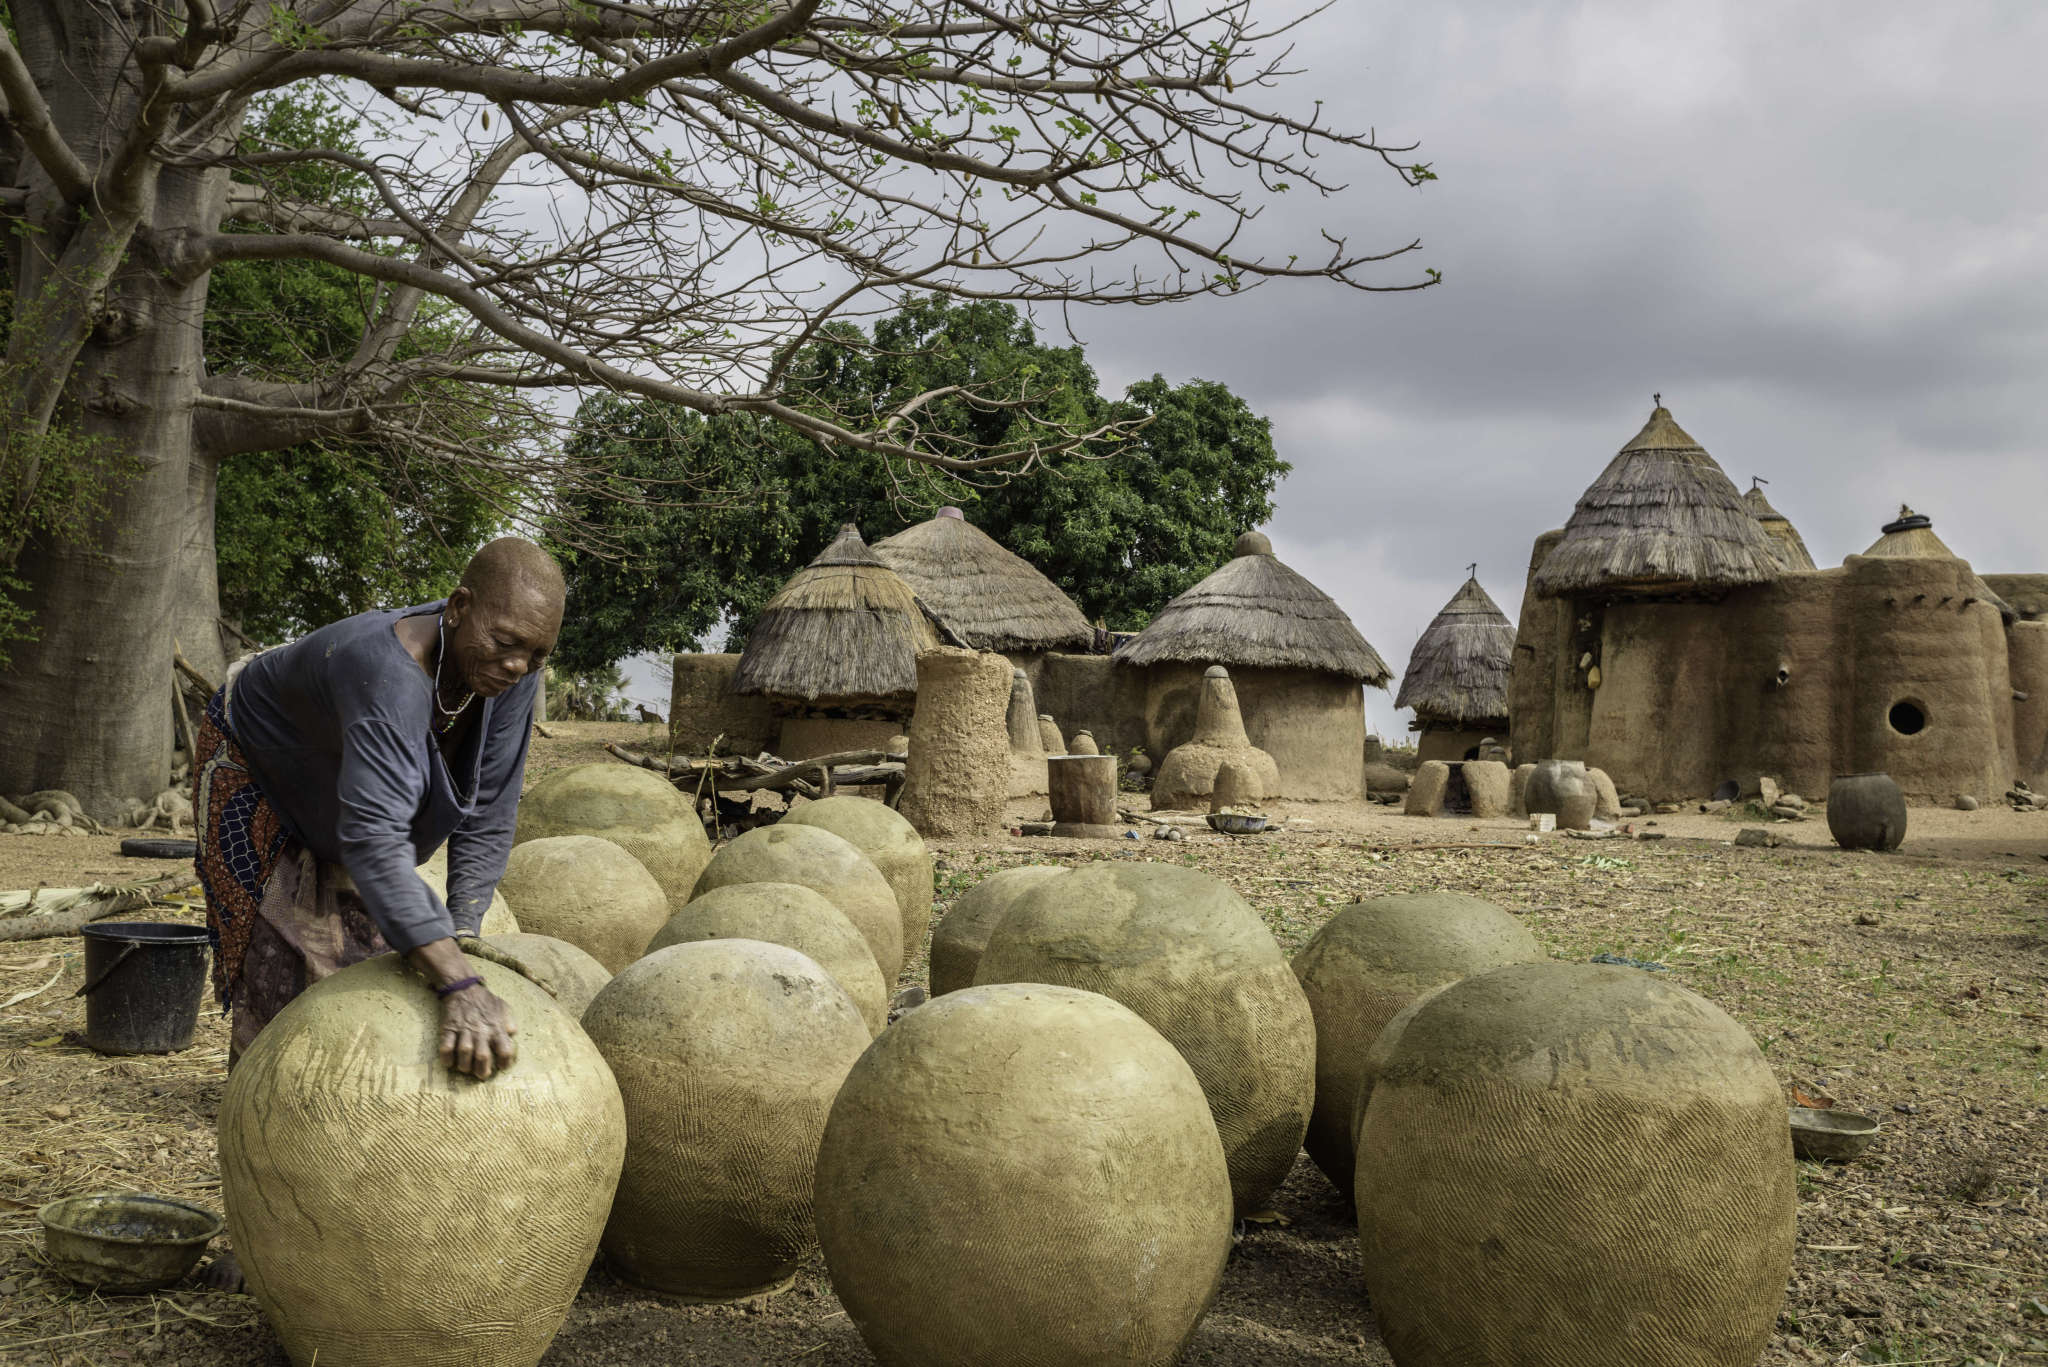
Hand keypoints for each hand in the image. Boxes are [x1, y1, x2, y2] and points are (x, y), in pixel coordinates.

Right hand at [408, 936, 518, 1078]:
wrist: (462, 987)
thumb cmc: (484, 999)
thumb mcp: (502, 1006)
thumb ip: (509, 1020)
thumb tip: (513, 1033)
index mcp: (495, 1027)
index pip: (505, 1049)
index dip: (505, 1061)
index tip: (503, 1067)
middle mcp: (480, 1031)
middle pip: (482, 1056)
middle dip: (482, 1069)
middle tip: (482, 1076)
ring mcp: (463, 1030)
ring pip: (464, 1053)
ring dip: (464, 1065)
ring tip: (466, 1069)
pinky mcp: (449, 1028)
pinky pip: (446, 1046)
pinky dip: (446, 1057)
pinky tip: (449, 1063)